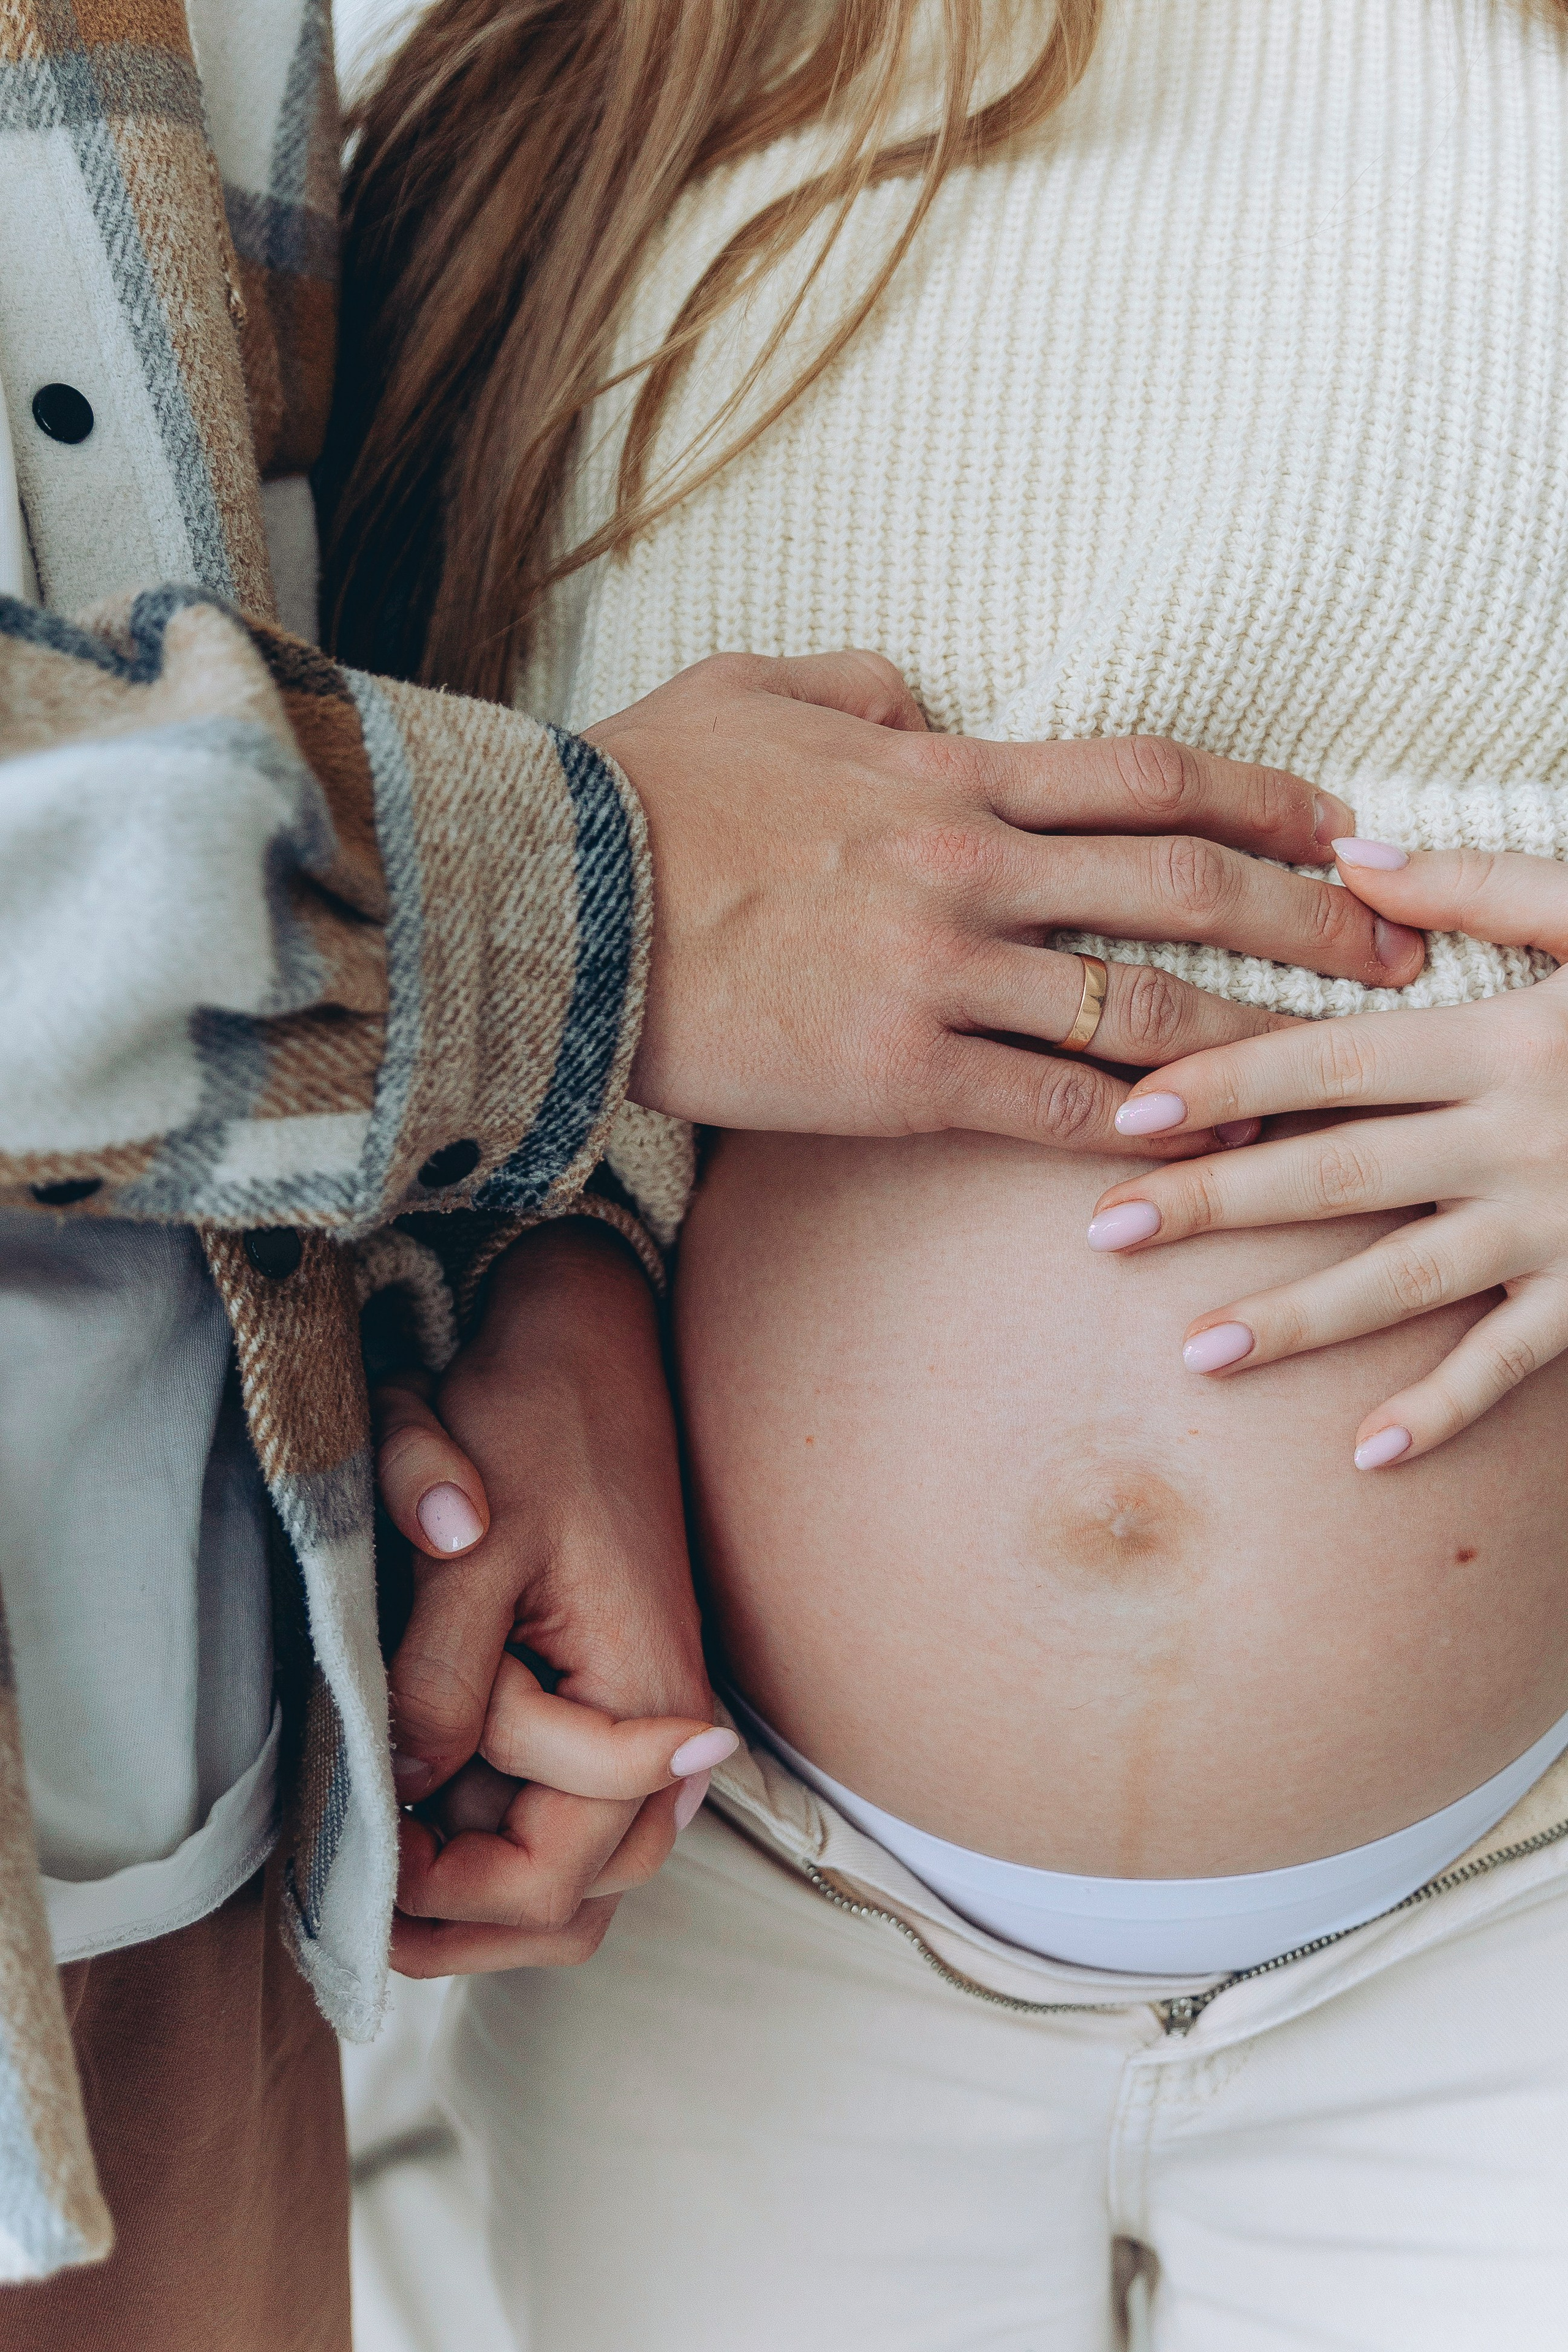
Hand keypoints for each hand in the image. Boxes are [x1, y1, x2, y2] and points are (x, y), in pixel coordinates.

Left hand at [373, 1220, 729, 1971]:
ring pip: (576, 1866)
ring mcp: (638, 1713)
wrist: (587, 1342)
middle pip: (578, 1898)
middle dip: (469, 1917)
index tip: (363, 1858)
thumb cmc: (533, 1425)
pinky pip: (566, 1803)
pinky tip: (424, 1798)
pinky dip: (495, 1825)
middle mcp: (661, 1727)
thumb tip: (409, 1790)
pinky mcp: (609, 1690)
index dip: (444, 1893)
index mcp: (642, 1699)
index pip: (551, 1876)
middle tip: (366, 1892)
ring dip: (481, 1880)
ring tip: (387, 1861)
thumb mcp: (470, 1547)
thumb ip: (442, 1678)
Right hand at [590, 653, 1424, 1157]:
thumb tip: (929, 705)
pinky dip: (1136, 1134)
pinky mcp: (894, 1075)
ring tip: (1329, 1064)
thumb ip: (865, 686)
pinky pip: (1047, 1109)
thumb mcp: (755, 691)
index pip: (1149, 777)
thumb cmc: (641, 796)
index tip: (1344, 825)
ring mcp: (937, 975)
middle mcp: (968, 867)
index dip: (1266, 800)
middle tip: (1395, 948)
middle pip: (1182, 887)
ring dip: (1251, 1037)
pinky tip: (1196, 1152)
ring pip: (1139, 1010)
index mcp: (946, 775)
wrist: (547, 901)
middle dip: (1309, 917)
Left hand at [1083, 840, 1567, 1468]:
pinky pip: (1516, 1362)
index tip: (1125, 1106)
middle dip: (1215, 1201)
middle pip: (1336, 1174)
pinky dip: (1446, 1407)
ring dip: (1297, 1320)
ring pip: (1404, 1281)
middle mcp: (1519, 1139)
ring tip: (1193, 1352)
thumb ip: (1483, 885)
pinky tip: (1365, 1452)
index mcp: (1504, 1041)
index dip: (1223, 1081)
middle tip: (1103, 1231)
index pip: (1331, 1062)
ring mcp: (1561, 1225)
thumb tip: (1353, 853)